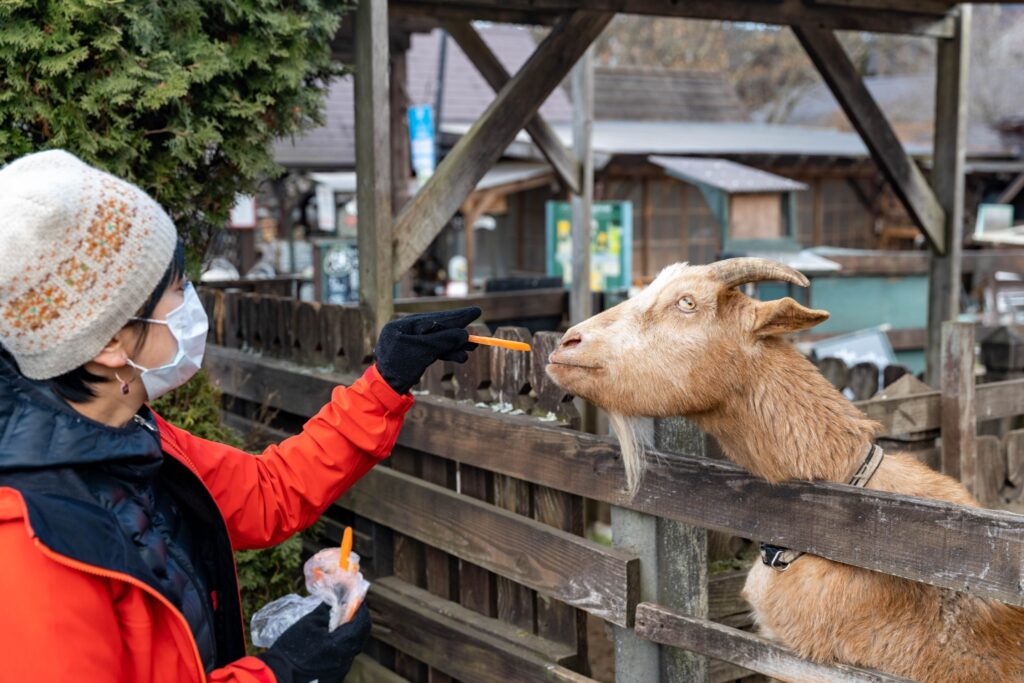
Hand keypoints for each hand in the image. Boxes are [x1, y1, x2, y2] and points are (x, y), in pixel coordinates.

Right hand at [256, 602, 370, 682]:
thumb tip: (338, 598)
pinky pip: (344, 657)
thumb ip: (327, 610)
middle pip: (360, 636)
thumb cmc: (291, 648)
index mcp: (341, 645)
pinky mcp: (335, 676)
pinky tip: (330, 639)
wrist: (278, 675)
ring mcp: (341, 670)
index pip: (361, 623)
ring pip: (352, 647)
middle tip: (347, 609)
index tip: (355, 599)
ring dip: (349, 633)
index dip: (360, 609)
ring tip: (338, 622)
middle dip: (356, 620)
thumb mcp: (309, 623)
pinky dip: (342, 645)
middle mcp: (346, 660)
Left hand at [373, 307, 480, 393]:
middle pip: (438, 328)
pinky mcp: (413, 354)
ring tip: (472, 348)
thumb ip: (443, 340)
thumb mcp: (423, 352)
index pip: (435, 318)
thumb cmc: (399, 368)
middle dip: (458, 331)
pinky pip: (433, 349)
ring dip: (455, 344)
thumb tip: (464, 333)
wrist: (385, 390)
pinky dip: (446, 353)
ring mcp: (409, 343)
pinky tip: (460, 356)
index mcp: (403, 325)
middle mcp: (406, 330)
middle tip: (476, 328)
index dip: (458, 316)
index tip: (477, 311)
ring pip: (437, 340)